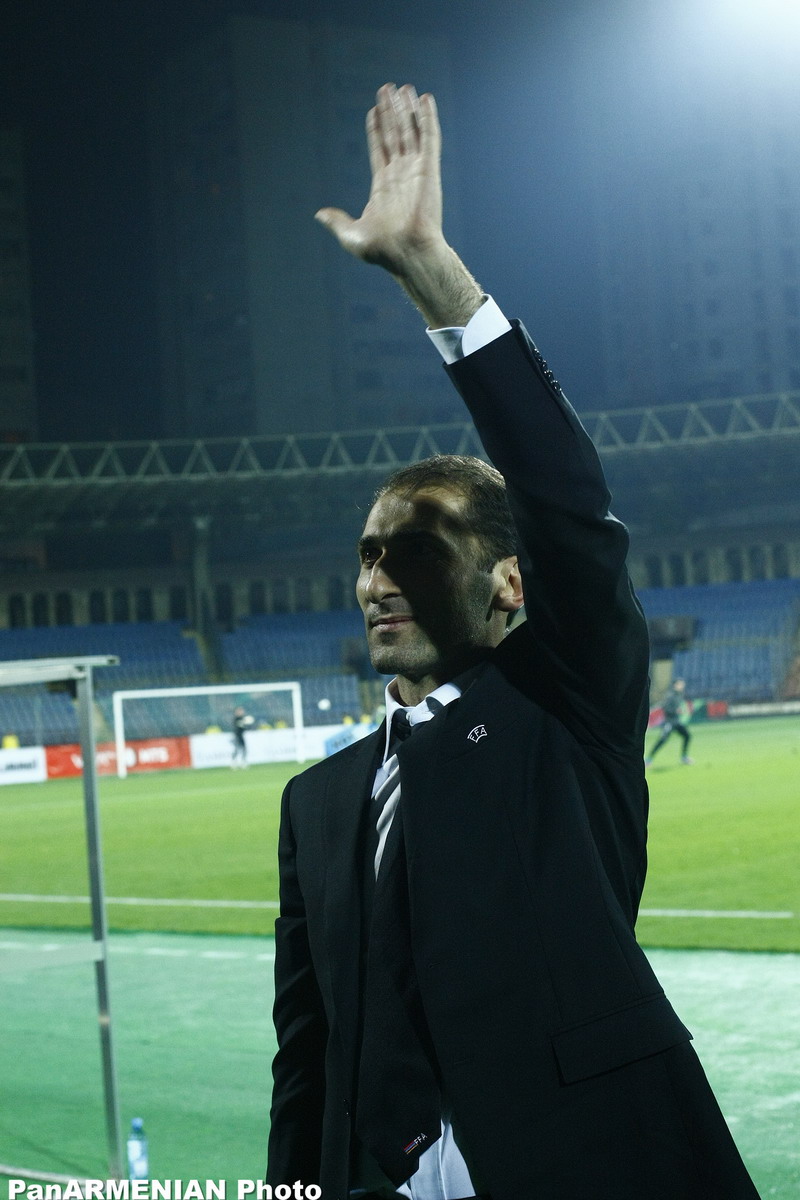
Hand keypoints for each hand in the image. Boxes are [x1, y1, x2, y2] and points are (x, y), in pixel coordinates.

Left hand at [316, 83, 483, 327]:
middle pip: (394, 135)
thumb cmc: (382, 250)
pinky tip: (425, 99)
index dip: (376, 129)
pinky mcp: (428, 168)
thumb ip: (337, 221)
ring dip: (407, 109)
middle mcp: (400, 175)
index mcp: (383, 187)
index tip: (373, 111)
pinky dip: (428, 117)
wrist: (407, 253)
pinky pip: (429, 137)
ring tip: (403, 87)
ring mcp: (415, 170)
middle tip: (387, 89)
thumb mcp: (351, 235)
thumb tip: (320, 214)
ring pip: (410, 131)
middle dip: (391, 112)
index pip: (379, 149)